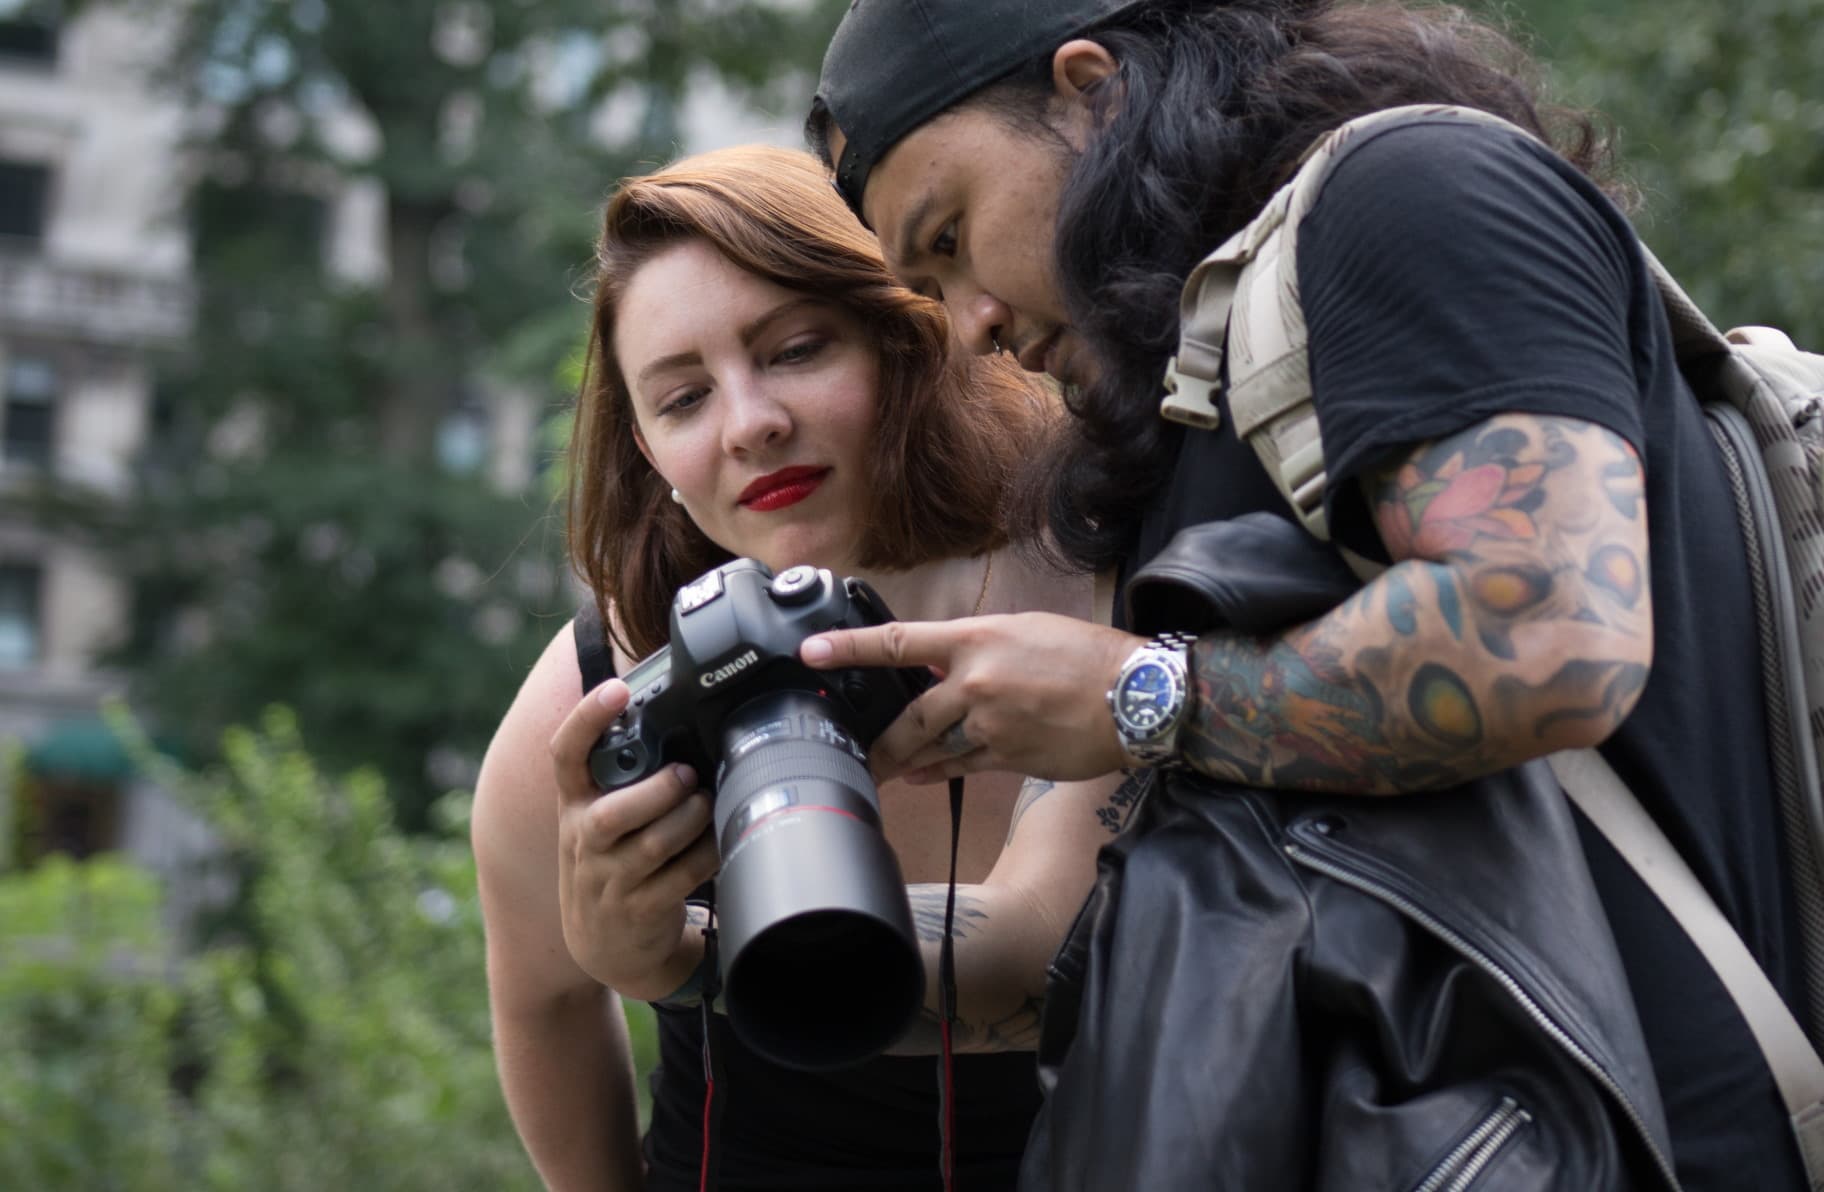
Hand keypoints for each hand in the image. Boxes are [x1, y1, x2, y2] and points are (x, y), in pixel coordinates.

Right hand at [549, 678, 719, 998]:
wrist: (604, 945)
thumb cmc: (611, 861)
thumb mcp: (600, 818)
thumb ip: (623, 778)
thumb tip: (678, 721)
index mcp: (575, 804)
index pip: (565, 755)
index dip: (587, 719)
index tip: (616, 690)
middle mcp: (585, 841)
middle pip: (611, 814)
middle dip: (657, 791)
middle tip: (688, 774)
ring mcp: (609, 879)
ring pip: (652, 846)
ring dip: (690, 820)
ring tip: (708, 803)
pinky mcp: (639, 909)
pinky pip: (680, 878)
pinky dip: (706, 855)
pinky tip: (719, 840)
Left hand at [800, 613, 1143, 782]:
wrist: (1136, 696)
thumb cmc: (1087, 656)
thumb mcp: (1025, 630)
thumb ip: (976, 646)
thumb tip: (938, 659)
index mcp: (977, 641)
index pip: (899, 643)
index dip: (850, 648)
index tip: (811, 653)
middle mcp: (976, 683)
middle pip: (909, 716)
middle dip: (876, 737)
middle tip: (846, 747)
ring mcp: (991, 725)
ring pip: (932, 747)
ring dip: (903, 759)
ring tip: (878, 768)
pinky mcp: (1008, 758)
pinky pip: (960, 768)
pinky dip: (937, 771)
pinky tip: (919, 775)